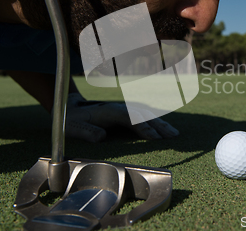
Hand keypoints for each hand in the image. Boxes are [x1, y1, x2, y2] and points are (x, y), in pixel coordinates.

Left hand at [64, 93, 178, 142]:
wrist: (71, 108)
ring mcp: (125, 109)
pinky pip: (145, 118)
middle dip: (159, 126)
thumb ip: (87, 132)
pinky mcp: (127, 114)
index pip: (130, 119)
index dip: (142, 127)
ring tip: (175, 134)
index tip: (154, 137)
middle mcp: (120, 108)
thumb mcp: (74, 127)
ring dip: (161, 124)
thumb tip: (101, 137)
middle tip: (173, 137)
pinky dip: (157, 123)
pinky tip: (166, 130)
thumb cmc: (73, 120)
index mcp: (109, 111)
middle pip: (143, 116)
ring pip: (147, 116)